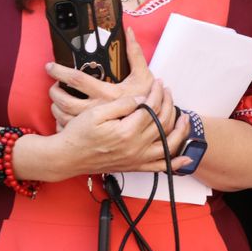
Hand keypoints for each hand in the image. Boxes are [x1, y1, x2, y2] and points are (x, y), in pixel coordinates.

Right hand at [29, 80, 189, 180]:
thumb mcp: (96, 113)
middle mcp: (135, 148)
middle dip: (169, 104)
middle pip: (162, 123)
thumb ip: (122, 105)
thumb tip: (142, 98)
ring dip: (179, 132)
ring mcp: (136, 159)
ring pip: (167, 145)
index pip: (151, 108)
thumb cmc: (78, 134)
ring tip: (184, 118)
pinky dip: (174, 164)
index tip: (158, 82)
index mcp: (126, 132)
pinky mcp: (134, 167)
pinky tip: (185, 159)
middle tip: (168, 92)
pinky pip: (159, 168)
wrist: (67, 158)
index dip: (157, 93)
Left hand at [45, 25, 163, 124]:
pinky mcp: (91, 134)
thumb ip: (135, 53)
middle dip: (54, 91)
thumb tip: (129, 32)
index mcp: (107, 93)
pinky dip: (61, 123)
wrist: (154, 125)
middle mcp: (98, 109)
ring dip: (55, 107)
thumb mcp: (144, 75)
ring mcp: (94, 125)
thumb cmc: (147, 100)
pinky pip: (69, 129)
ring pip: (63, 116)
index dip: (59, 71)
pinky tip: (62, 117)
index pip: (76, 79)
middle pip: (64, 100)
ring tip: (56, 99)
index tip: (50, 66)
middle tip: (53, 85)